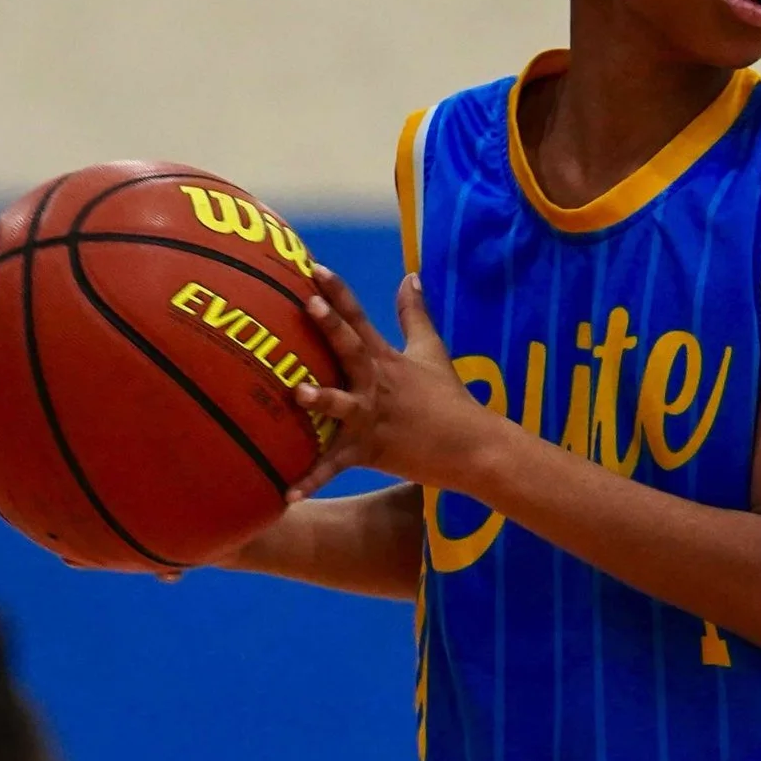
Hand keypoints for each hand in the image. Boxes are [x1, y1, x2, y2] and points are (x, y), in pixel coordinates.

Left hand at [289, 268, 495, 499]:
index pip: (360, 319)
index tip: (315, 268)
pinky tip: (287, 493)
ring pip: (342, 406)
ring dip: (322, 400)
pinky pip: (335, 467)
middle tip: (310, 303)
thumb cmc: (448, 399)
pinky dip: (312, 480)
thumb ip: (414, 314)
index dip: (339, 292)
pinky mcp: (370, 452)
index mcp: (387, 359)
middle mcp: (377, 384)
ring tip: (297, 393)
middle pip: (351, 350)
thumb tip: (410, 276)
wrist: (472, 447)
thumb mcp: (432, 351)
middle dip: (332, 327)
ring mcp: (372, 418)